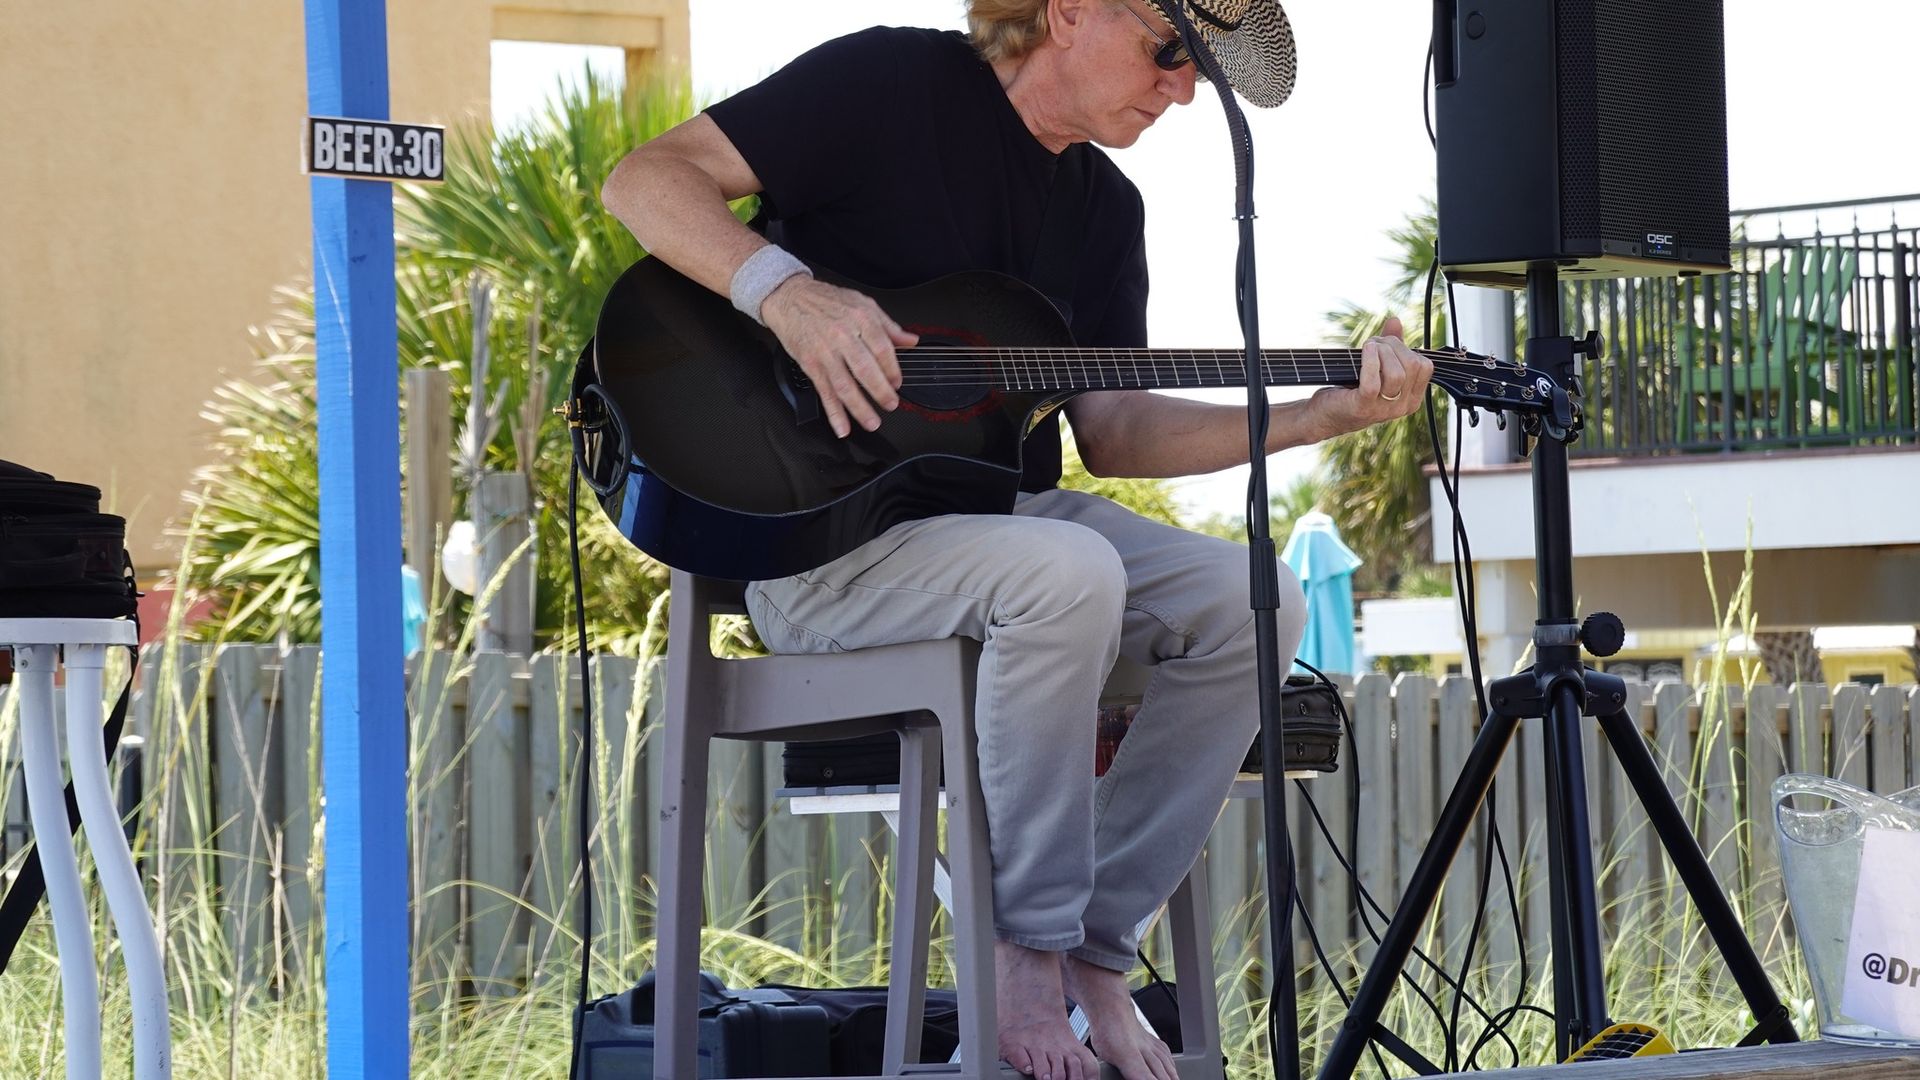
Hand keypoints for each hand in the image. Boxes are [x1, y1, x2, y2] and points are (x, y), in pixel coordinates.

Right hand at [762, 276, 918, 437]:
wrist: (790, 297)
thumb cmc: (826, 300)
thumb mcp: (862, 304)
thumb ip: (889, 325)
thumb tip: (911, 340)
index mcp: (861, 319)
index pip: (883, 350)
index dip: (893, 370)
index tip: (897, 382)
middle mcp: (843, 336)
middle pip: (866, 370)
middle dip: (881, 392)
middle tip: (891, 404)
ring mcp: (825, 352)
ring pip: (846, 386)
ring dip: (860, 409)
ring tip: (872, 422)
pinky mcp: (811, 364)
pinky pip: (825, 392)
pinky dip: (834, 412)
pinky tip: (842, 426)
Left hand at [1308, 316, 1434, 435]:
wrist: (1325, 414)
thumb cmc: (1351, 389)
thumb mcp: (1377, 367)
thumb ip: (1390, 346)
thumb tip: (1395, 321)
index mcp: (1411, 398)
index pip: (1425, 366)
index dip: (1406, 349)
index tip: (1386, 346)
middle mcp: (1402, 406)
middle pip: (1412, 366)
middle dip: (1393, 346)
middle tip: (1373, 344)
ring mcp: (1383, 409)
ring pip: (1396, 373)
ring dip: (1381, 352)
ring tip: (1367, 348)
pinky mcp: (1363, 407)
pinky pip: (1373, 381)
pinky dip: (1370, 360)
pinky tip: (1365, 350)